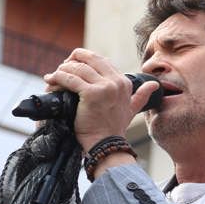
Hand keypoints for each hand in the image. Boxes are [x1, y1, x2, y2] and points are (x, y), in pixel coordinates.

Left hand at [43, 48, 159, 151]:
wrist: (106, 145)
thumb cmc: (114, 129)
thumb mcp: (131, 110)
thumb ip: (142, 96)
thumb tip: (154, 85)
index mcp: (124, 82)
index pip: (101, 60)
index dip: (85, 59)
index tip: (73, 65)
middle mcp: (116, 82)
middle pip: (90, 59)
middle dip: (73, 60)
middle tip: (61, 68)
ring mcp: (105, 87)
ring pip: (78, 68)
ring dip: (62, 70)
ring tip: (53, 76)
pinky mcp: (91, 94)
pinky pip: (70, 79)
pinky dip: (57, 77)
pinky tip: (50, 80)